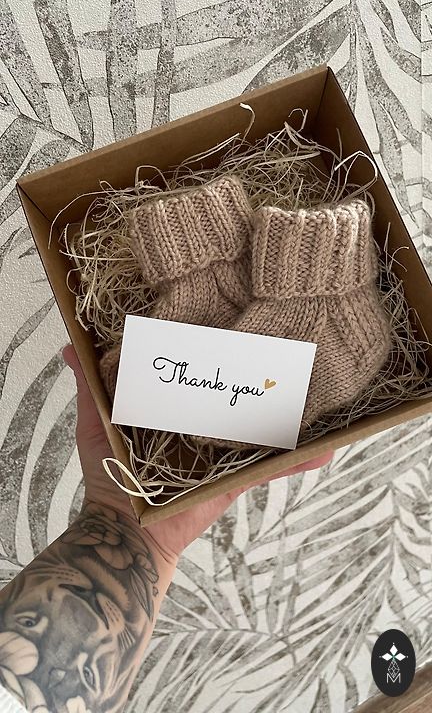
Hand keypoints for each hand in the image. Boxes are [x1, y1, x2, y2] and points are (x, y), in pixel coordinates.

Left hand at [63, 344, 332, 560]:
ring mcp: (224, 454)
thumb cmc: (109, 477)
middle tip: (291, 346)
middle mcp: (205, 429)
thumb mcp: (98, 425)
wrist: (125, 532)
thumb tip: (69, 348)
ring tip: (321, 387)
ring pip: (263, 428)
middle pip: (238, 398)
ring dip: (291, 414)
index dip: (218, 354)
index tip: (236, 322)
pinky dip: (297, 461)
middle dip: (263, 376)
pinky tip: (327, 450)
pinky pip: (270, 468)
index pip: (203, 376)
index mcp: (177, 412)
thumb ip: (91, 388)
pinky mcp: (236, 479)